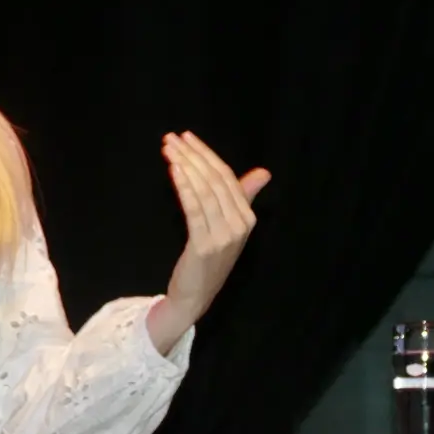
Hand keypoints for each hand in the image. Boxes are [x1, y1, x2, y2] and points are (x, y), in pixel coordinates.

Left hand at [155, 131, 270, 330]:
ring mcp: (224, 236)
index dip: (206, 154)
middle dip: (193, 156)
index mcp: (247, 218)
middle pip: (215, 181)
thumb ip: (243, 197)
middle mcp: (239, 225)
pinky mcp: (204, 246)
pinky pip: (194, 211)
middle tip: (172, 139)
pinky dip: (184, 187)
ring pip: (204, 192)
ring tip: (169, 150)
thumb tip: (264, 172)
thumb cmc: (210, 258)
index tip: (187, 137)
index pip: (227, 177)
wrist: (196, 295)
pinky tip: (174, 171)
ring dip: (185, 167)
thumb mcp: (230, 227)